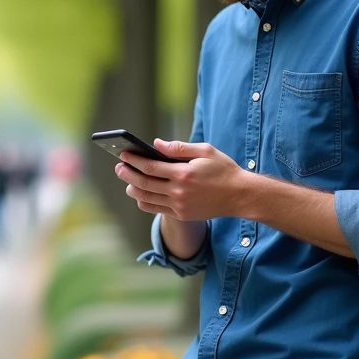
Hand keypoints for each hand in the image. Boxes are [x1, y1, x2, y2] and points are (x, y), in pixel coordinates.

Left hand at [114, 140, 249, 220]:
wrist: (240, 196)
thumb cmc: (223, 170)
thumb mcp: (205, 151)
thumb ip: (179, 148)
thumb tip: (156, 144)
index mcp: (183, 174)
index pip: (150, 167)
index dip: (134, 160)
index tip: (124, 154)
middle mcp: (179, 192)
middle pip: (144, 183)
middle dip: (128, 174)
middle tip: (119, 167)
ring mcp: (179, 206)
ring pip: (147, 199)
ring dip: (133, 189)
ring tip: (126, 181)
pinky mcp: (182, 215)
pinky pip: (156, 209)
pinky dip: (145, 202)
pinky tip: (140, 195)